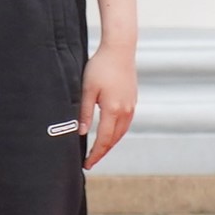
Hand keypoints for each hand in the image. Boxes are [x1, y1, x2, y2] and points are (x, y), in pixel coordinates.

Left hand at [79, 42, 136, 167]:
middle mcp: (125, 111)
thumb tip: (81, 132)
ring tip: (99, 151)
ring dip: (110, 144)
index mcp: (113, 110)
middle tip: (91, 162)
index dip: (95, 154)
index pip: (103, 140)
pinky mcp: (133, 101)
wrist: (119, 49)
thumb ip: (84, 112)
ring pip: (121, 133)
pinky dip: (117, 133)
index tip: (87, 164)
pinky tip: (110, 134)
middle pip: (114, 140)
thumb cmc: (100, 66)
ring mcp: (131, 106)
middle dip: (102, 152)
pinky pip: (125, 124)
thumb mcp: (87, 89)